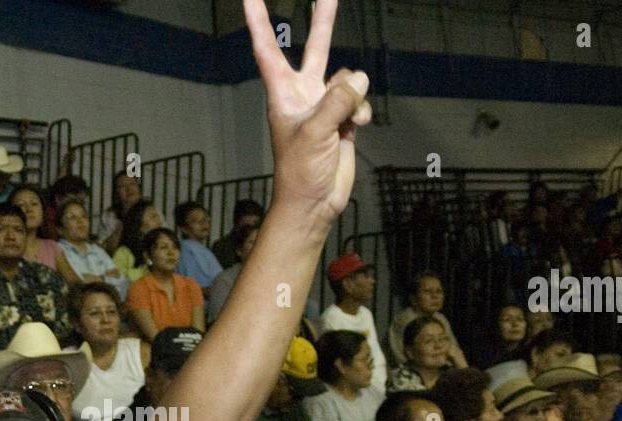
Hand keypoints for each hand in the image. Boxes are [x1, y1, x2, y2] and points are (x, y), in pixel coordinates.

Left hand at [244, 0, 369, 222]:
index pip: (267, 47)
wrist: (314, 201)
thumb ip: (337, 101)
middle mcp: (303, 92)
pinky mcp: (343, 119)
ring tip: (348, 120)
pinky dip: (363, 112)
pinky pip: (360, 101)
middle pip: (316, 46)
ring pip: (348, 80)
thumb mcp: (315, 132)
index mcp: (283, 91)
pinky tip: (357, 128)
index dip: (258, 20)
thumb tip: (358, 79)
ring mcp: (325, 104)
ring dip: (354, 96)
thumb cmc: (300, 171)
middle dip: (323, 19)